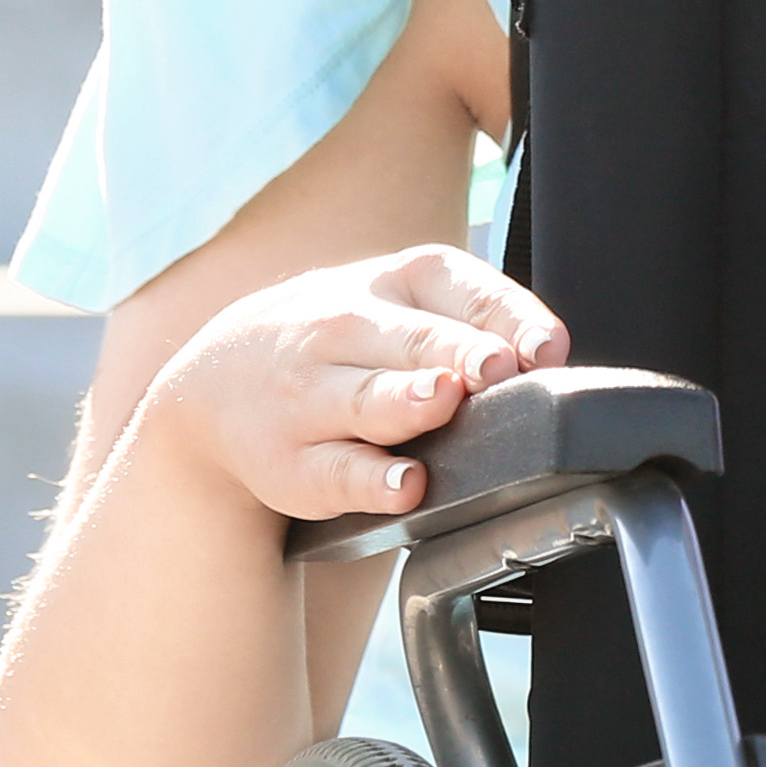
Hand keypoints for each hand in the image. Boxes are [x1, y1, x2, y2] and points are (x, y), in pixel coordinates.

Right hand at [147, 244, 565, 526]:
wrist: (217, 379)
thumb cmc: (345, 340)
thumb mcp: (403, 303)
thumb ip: (477, 323)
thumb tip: (547, 355)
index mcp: (394, 282)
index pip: (457, 287)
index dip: (507, 318)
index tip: (544, 348)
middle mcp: (346, 330)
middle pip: (413, 341)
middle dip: (458, 353)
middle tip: (496, 368)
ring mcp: (311, 397)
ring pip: (367, 398)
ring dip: (407, 401)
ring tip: (442, 401)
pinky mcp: (291, 463)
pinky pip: (334, 472)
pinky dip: (369, 481)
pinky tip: (403, 484)